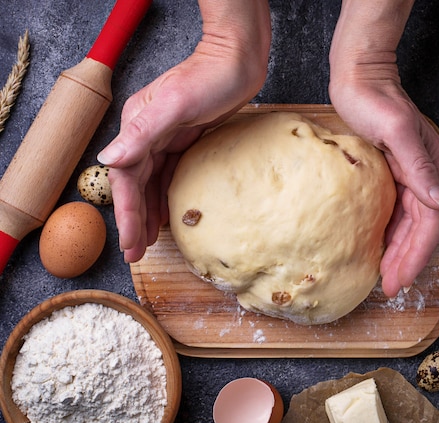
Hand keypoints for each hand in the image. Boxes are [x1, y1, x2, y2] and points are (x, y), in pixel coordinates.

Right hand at [97, 1, 270, 262]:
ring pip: (150, 182)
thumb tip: (108, 159)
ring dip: (148, 211)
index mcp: (137, 127)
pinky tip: (167, 212)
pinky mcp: (184, 137)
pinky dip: (164, 195)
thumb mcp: (175, 105)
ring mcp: (164, 136)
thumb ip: (141, 133)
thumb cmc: (210, 78)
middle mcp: (145, 133)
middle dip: (135, 221)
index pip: (126, 180)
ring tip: (148, 241)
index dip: (127, 215)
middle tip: (137, 254)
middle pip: (135, 186)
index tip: (130, 246)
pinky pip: (168, 173)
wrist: (238, 60)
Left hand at [330, 0, 438, 296]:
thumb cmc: (375, 99)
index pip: (430, 223)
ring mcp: (410, 175)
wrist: (360, 76)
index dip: (415, 255)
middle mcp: (426, 175)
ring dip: (398, 250)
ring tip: (383, 275)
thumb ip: (420, 169)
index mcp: (432, 167)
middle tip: (389, 286)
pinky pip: (395, 212)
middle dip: (406, 260)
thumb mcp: (397, 132)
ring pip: (408, 224)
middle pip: (421, 229)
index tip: (398, 280)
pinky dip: (388, 233)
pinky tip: (377, 246)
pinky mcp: (394, 174)